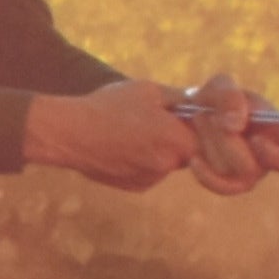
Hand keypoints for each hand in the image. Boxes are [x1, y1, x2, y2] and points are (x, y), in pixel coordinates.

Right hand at [26, 72, 191, 189]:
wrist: (69, 133)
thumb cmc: (109, 106)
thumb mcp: (150, 91)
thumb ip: (183, 99)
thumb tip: (204, 101)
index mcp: (177, 141)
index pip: (209, 138)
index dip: (201, 124)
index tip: (187, 113)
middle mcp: (167, 165)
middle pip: (188, 150)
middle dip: (179, 135)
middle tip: (157, 117)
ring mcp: (150, 179)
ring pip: (167, 161)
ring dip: (160, 148)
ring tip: (134, 129)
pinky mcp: (135, 187)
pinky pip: (150, 171)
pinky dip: (143, 159)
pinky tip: (122, 144)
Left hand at [179, 69, 278, 190]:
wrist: (189, 115)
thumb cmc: (214, 100)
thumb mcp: (219, 87)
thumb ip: (230, 97)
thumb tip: (234, 126)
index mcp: (276, 134)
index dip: (276, 156)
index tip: (254, 138)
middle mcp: (264, 158)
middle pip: (252, 168)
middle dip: (227, 141)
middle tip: (210, 116)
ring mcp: (244, 173)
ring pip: (229, 171)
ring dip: (210, 144)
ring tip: (199, 119)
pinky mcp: (224, 182)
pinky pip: (219, 186)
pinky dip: (204, 172)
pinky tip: (194, 158)